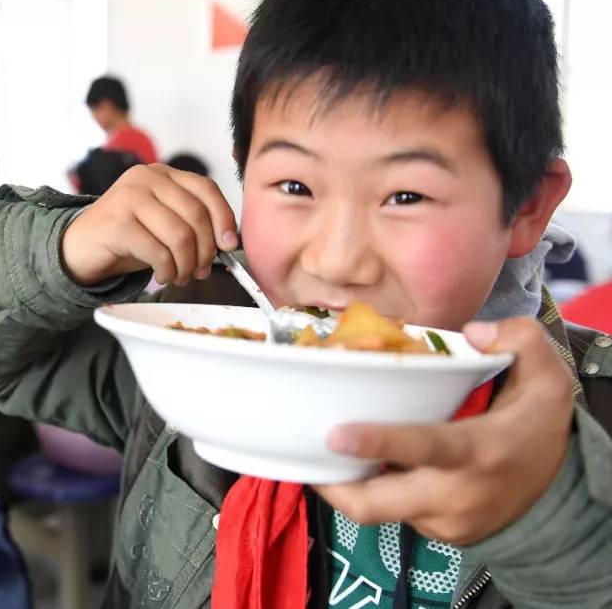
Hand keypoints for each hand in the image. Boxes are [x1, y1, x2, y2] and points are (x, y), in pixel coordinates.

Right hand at [61, 164, 238, 285]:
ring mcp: (129, 197)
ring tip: (179, 276)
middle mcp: (146, 178)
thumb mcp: (163, 223)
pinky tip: (161, 276)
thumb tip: (226, 244)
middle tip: (200, 271)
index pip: (206, 189)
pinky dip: (166, 271)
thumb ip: (191, 224)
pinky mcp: (117, 222)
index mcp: (163, 174)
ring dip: (185, 264)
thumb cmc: (127, 237)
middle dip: (204, 251)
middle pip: (196, 215)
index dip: (224, 218)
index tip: (229, 245)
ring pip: (180, 235)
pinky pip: (158, 252)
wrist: (80, 246)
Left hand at [314, 318, 574, 544]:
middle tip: (305, 451)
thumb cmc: (539, 426)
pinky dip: (378, 488)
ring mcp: (443, 521)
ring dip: (350, 483)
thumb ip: (518, 339)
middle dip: (332, 486)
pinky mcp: (437, 534)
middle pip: (374, 504)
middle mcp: (455, 494)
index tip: (334, 434)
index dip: (376, 442)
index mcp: (478, 450)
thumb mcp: (547, 376)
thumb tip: (472, 333)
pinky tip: (372, 463)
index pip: (423, 448)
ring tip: (330, 451)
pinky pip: (394, 512)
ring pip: (377, 509)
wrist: (562, 491)